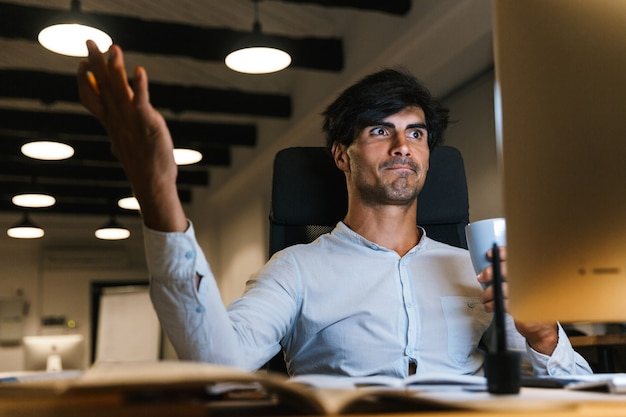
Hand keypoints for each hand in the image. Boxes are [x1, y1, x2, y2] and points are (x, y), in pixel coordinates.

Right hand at [77, 41, 186, 231]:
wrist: (152, 182)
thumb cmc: (142, 166)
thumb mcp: (125, 148)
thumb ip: (120, 139)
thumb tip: (115, 144)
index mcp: (111, 123)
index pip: (90, 98)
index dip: (85, 80)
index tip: (83, 63)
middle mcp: (117, 119)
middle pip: (102, 87)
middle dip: (95, 63)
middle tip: (89, 42)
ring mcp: (131, 120)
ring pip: (119, 90)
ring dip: (115, 68)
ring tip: (113, 48)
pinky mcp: (147, 123)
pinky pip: (141, 101)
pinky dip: (139, 85)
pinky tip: (139, 71)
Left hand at [478, 246, 557, 354]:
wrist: (541, 328)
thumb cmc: (530, 305)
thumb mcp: (522, 287)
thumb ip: (511, 276)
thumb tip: (489, 270)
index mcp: (533, 274)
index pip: (518, 257)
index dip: (503, 253)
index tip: (490, 254)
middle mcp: (532, 282)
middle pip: (508, 270)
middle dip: (490, 272)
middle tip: (481, 278)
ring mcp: (529, 295)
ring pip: (503, 288)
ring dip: (489, 293)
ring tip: (484, 298)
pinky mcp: (523, 309)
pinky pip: (503, 303)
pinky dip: (492, 304)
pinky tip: (489, 306)